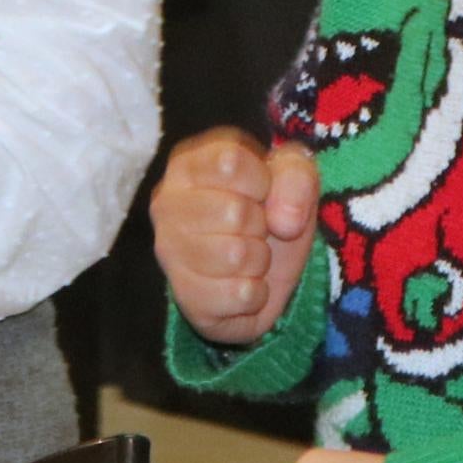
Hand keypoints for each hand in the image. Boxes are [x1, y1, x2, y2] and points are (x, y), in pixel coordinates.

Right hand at [149, 124, 319, 345]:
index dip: (261, 181)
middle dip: (261, 225)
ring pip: (236, 256)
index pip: (229, 163)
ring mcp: (169, 254)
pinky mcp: (186, 298)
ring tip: (248, 255)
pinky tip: (241, 283)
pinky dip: (256, 293)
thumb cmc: (272, 211)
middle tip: (253, 229)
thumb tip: (284, 222)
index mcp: (187, 164)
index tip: (260, 192)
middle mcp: (166, 204)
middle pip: (235, 212)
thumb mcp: (294, 177)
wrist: (268, 270)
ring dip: (259, 260)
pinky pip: (240, 295)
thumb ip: (297, 176)